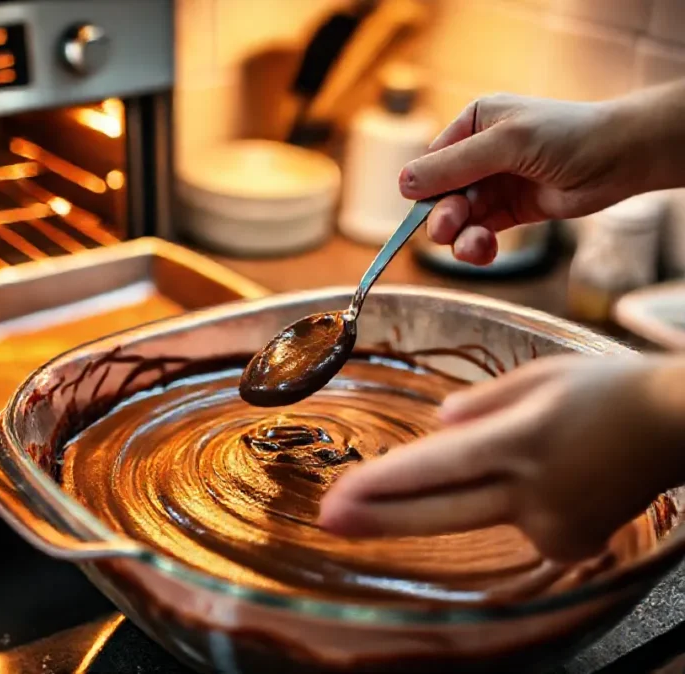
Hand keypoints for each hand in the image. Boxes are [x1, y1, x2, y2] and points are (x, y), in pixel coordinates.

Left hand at [318, 355, 684, 561]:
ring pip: (472, 516)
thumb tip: (440, 425)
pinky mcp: (568, 543)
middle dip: (377, 518)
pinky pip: (513, 523)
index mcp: (521, 438)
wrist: (677, 427)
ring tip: (450, 471)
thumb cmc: (607, 391)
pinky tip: (540, 473)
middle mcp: (533, 488)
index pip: (436, 467)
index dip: (382, 484)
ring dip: (440, 502)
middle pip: (439, 511)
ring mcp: (552, 522)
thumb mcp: (540, 377)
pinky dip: (507, 501)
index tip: (337, 496)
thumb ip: (482, 404)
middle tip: (329, 522)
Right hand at [401, 93, 644, 265]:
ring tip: (474, 247)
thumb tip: (402, 184)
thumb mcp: (505, 144)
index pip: (432, 161)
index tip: (424, 209)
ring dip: (461, 236)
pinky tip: (485, 250)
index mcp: (474, 122)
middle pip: (441, 194)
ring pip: (459, 217)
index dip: (425, 188)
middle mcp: (480, 152)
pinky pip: (480, 231)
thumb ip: (453, 166)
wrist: (621, 158)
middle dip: (443, 215)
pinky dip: (477, 245)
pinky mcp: (511, 210)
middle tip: (448, 230)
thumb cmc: (567, 136)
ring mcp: (495, 183)